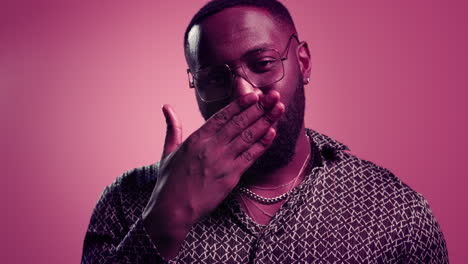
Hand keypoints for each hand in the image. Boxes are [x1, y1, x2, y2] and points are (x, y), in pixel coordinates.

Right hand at [142, 91, 283, 257]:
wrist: (172, 210)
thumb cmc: (169, 182)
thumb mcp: (168, 151)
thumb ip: (173, 127)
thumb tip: (166, 107)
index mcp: (197, 139)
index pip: (223, 116)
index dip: (241, 104)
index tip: (255, 94)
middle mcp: (212, 147)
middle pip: (240, 122)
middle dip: (259, 107)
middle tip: (274, 95)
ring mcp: (223, 161)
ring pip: (249, 136)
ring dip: (266, 121)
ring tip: (279, 108)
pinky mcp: (231, 177)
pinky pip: (251, 156)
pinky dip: (262, 144)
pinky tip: (272, 132)